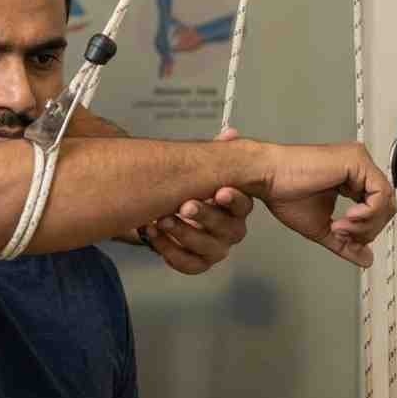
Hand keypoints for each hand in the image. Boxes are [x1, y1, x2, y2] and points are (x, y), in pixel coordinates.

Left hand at [142, 126, 253, 274]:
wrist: (167, 209)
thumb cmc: (191, 189)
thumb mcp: (203, 167)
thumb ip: (216, 152)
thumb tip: (230, 133)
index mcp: (234, 205)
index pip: (242, 205)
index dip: (233, 200)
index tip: (220, 192)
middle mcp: (230, 229)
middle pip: (227, 229)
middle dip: (205, 216)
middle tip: (184, 205)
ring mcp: (215, 247)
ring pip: (207, 248)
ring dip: (183, 233)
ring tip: (161, 219)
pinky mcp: (197, 261)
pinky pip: (189, 264)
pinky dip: (170, 251)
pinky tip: (153, 235)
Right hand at [261, 142, 395, 266]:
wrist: (267, 177)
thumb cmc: (283, 191)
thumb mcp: (320, 226)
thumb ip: (344, 242)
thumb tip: (365, 258)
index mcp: (349, 178)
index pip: (376, 208)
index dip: (365, 229)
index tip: (341, 235)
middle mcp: (356, 167)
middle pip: (385, 206)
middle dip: (367, 229)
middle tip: (342, 233)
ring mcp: (358, 161)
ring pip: (385, 201)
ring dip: (365, 223)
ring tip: (341, 226)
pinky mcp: (356, 160)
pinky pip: (380, 193)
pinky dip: (368, 212)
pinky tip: (348, 217)